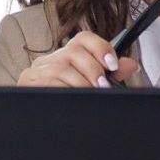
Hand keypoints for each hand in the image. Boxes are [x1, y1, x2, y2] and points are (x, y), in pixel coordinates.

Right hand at [16, 30, 136, 88]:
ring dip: (80, 83)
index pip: (83, 39)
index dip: (100, 48)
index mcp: (67, 56)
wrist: (39, 121)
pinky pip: (48, 83)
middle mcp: (51, 59)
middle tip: (103, 86)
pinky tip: (72, 98)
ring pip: (62, 68)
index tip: (112, 64)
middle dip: (93, 70)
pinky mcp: (28, 81)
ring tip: (89, 95)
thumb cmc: (67, 100)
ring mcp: (38, 69)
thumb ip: (110, 74)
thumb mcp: (90, 86)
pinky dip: (64, 90)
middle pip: (74, 52)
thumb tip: (131, 65)